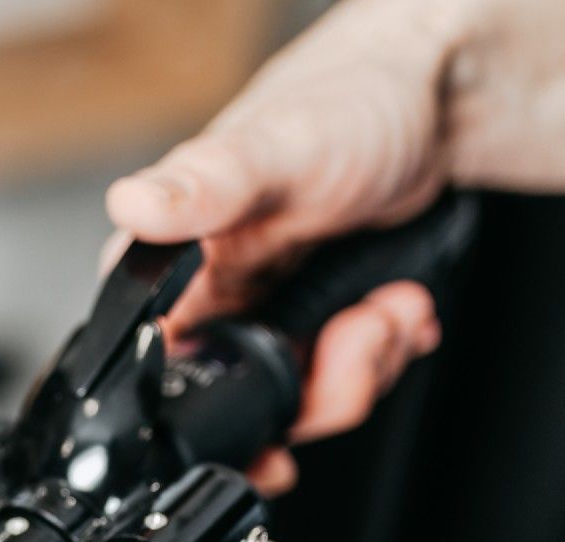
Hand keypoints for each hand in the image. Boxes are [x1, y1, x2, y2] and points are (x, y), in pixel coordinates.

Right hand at [107, 0, 472, 491]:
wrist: (432, 99)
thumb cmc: (347, 104)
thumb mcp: (275, 149)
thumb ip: (204, 186)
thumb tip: (132, 207)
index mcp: (167, 276)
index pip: (164, 384)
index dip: (219, 419)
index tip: (278, 417)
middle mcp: (205, 303)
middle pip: (243, 411)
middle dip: (319, 391)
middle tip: (362, 332)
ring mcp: (262, 317)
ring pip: (301, 404)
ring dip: (365, 366)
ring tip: (392, 305)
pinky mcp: (312, 325)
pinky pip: (342, 380)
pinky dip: (384, 355)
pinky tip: (399, 307)